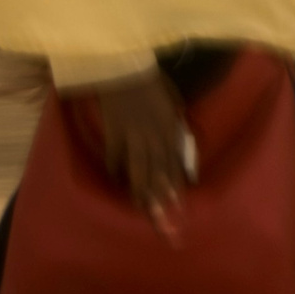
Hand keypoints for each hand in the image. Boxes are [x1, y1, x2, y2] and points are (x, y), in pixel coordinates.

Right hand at [85, 69, 193, 215]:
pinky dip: (116, 170)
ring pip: (139, 172)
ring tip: (143, 212)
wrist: (125, 67)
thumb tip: (180, 147)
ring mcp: (134, 137)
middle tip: (164, 226)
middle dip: (163, 203)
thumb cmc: (152, 82)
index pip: (176, 166)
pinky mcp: (114, 133)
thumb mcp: (173, 103)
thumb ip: (176, 127)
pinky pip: (116, 158)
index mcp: (172, 130)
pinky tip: (117, 182)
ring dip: (142, 195)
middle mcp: (156, 138)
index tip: (179, 210)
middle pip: (160, 176)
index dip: (177, 190)